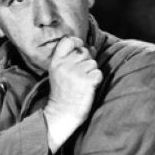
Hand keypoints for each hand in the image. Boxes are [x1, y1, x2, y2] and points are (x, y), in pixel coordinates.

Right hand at [43, 36, 102, 151]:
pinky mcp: (87, 82)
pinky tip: (87, 87)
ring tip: (82, 83)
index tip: (79, 49)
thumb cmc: (63, 92)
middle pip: (84, 51)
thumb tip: (91, 47)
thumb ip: (71, 58)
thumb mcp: (59, 72)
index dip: (77, 42)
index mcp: (56, 62)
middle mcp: (65, 66)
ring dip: (91, 72)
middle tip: (79, 75)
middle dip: (86, 60)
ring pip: (93, 63)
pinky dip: (96, 80)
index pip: (68, 40)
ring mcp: (76, 73)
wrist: (62, 113)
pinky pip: (98, 73)